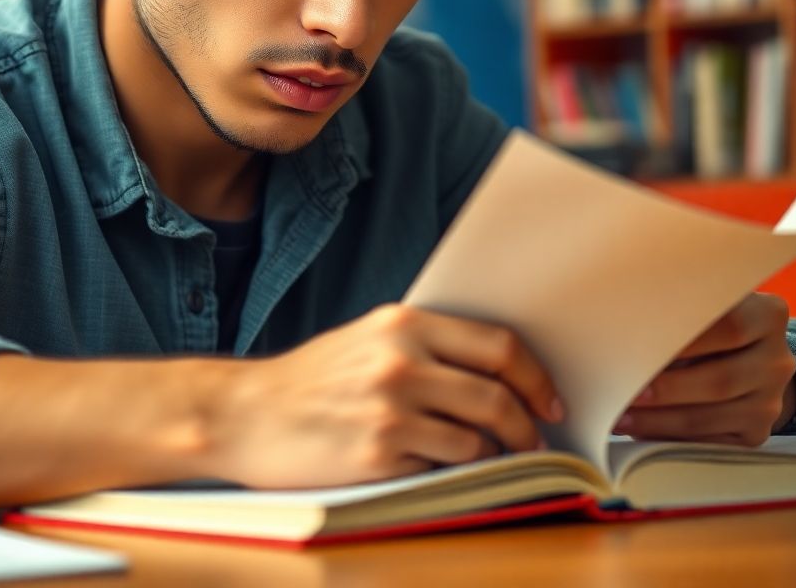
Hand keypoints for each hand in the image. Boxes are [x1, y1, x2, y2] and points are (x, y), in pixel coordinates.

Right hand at [208, 304, 563, 488]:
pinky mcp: (379, 455)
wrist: (246, 413)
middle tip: (536, 439)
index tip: (549, 399)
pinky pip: (443, 468)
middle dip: (528, 424)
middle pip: (497, 394)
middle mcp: (401, 360)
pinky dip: (454, 472)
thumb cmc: (311, 379)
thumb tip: (497, 375)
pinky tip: (443, 467)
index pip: (498, 344)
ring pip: (478, 439)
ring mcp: (390, 409)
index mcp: (402, 323)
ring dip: (495, 454)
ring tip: (492, 458)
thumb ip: (426, 346)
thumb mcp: (367, 339)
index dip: (535, 376)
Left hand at [615, 292, 795, 445]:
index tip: (642, 345)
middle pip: (720, 379)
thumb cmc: (703, 323)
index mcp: (767, 316)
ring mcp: (770, 400)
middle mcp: (777, 360)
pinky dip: (670, 435)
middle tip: (627, 390)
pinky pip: (710, 440)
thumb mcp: (700, 306)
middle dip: (668, 389)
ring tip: (622, 416)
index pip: (729, 326)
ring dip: (661, 419)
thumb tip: (623, 327)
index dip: (685, 340)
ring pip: (712, 416)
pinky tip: (640, 429)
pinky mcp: (755, 432)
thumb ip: (676, 313)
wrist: (741, 355)